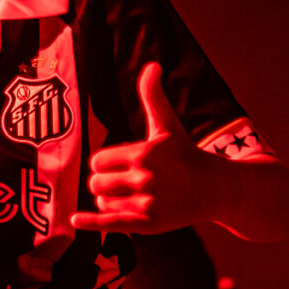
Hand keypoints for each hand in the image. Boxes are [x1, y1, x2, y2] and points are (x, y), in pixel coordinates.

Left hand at [73, 65, 210, 235]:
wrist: (213, 188)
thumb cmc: (184, 154)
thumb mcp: (167, 125)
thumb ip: (153, 96)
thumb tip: (152, 65)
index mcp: (144, 153)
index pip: (98, 161)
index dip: (105, 163)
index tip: (121, 165)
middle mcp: (145, 179)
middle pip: (96, 183)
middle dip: (104, 183)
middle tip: (124, 182)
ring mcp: (147, 203)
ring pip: (103, 203)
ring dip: (110, 201)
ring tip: (132, 197)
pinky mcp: (149, 224)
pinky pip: (110, 224)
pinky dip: (91, 223)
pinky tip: (75, 220)